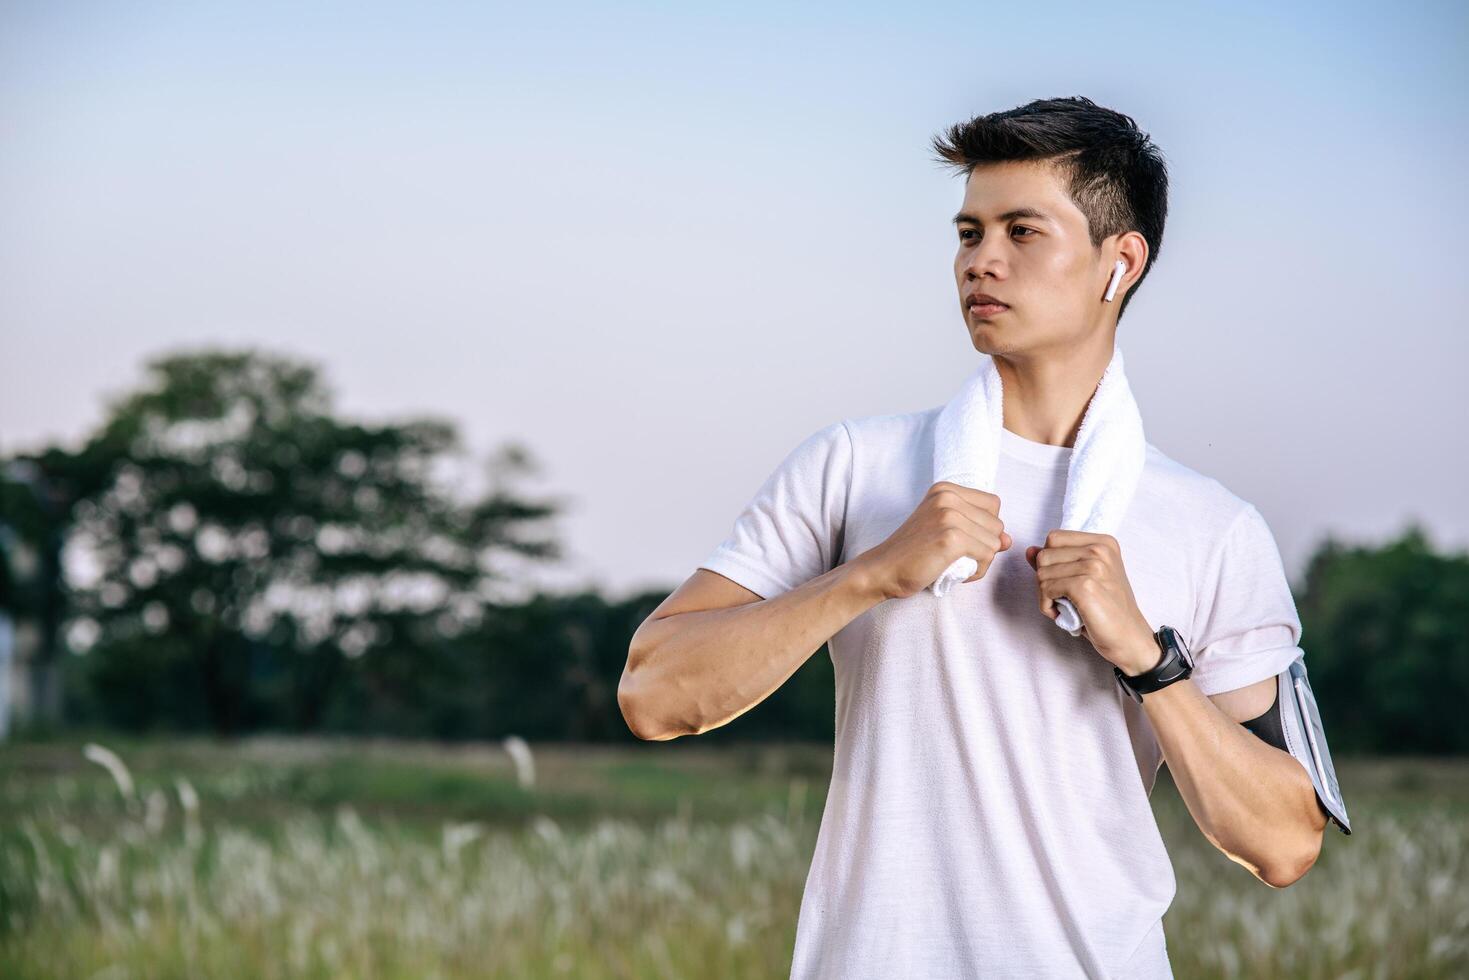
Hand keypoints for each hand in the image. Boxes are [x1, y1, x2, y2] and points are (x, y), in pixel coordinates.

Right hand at [855, 481, 1012, 600]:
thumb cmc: (912, 553)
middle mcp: (948, 496)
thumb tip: (1008, 540)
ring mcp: (949, 515)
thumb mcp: (944, 530)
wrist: (883, 569)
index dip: (985, 527)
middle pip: (997, 524)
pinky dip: (977, 570)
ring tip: (957, 565)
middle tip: (959, 557)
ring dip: (981, 561)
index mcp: (945, 489)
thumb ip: (977, 529)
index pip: (993, 504)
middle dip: (984, 546)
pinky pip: (986, 556)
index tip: (963, 541)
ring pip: (994, 542)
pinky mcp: (951, 538)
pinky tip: (957, 573)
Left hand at [1024, 529, 1157, 673]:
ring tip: (1063, 607)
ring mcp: (1093, 566)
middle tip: (1060, 598)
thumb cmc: (1107, 610)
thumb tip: (1030, 550)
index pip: (1054, 538)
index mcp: (1103, 542)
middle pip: (1044, 555)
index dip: (1049, 562)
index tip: (1062, 582)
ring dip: (1045, 595)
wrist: (1129, 637)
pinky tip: (1061, 614)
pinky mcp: (1085, 585)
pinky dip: (1047, 605)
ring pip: (1042, 573)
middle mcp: (1100, 549)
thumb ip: (1057, 562)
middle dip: (1044, 579)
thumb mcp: (1084, 578)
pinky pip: (1046, 588)